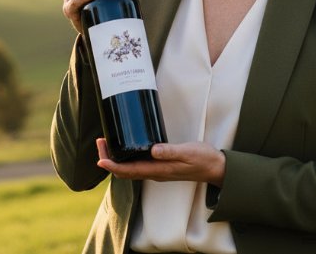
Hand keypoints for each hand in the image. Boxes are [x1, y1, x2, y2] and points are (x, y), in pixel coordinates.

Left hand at [95, 138, 225, 186]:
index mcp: (159, 171)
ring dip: (116, 158)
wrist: (215, 168)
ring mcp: (157, 171)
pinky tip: (126, 147)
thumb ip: (170, 151)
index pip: (129, 171)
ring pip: (130, 168)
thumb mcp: (188, 152)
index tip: (100, 157)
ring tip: (107, 143)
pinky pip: (138, 165)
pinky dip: (126, 157)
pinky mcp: (161, 166)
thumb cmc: (202, 159)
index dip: (112, 165)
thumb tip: (152, 150)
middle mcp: (155, 173)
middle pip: (125, 171)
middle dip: (109, 159)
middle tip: (100, 142)